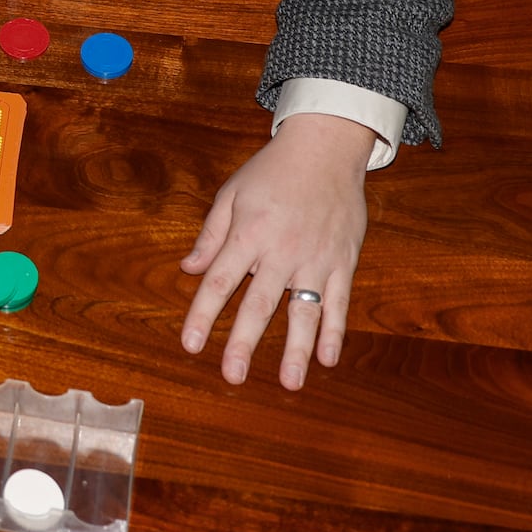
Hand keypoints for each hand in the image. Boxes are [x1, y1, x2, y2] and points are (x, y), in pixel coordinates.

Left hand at [179, 114, 372, 389]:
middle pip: (258, 305)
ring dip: (296, 350)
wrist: (326, 148)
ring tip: (289, 383)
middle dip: (244, 343)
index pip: (219, 281)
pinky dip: (334, 332)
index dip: (202, 315)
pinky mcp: (343, 261)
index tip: (190, 344)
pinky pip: (338, 303)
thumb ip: (210, 235)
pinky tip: (326, 359)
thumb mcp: (232, 193)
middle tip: (232, 376)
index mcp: (249, 234)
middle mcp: (282, 251)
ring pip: (304, 312)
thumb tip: (188, 269)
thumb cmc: (272, 170)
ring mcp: (316, 259)